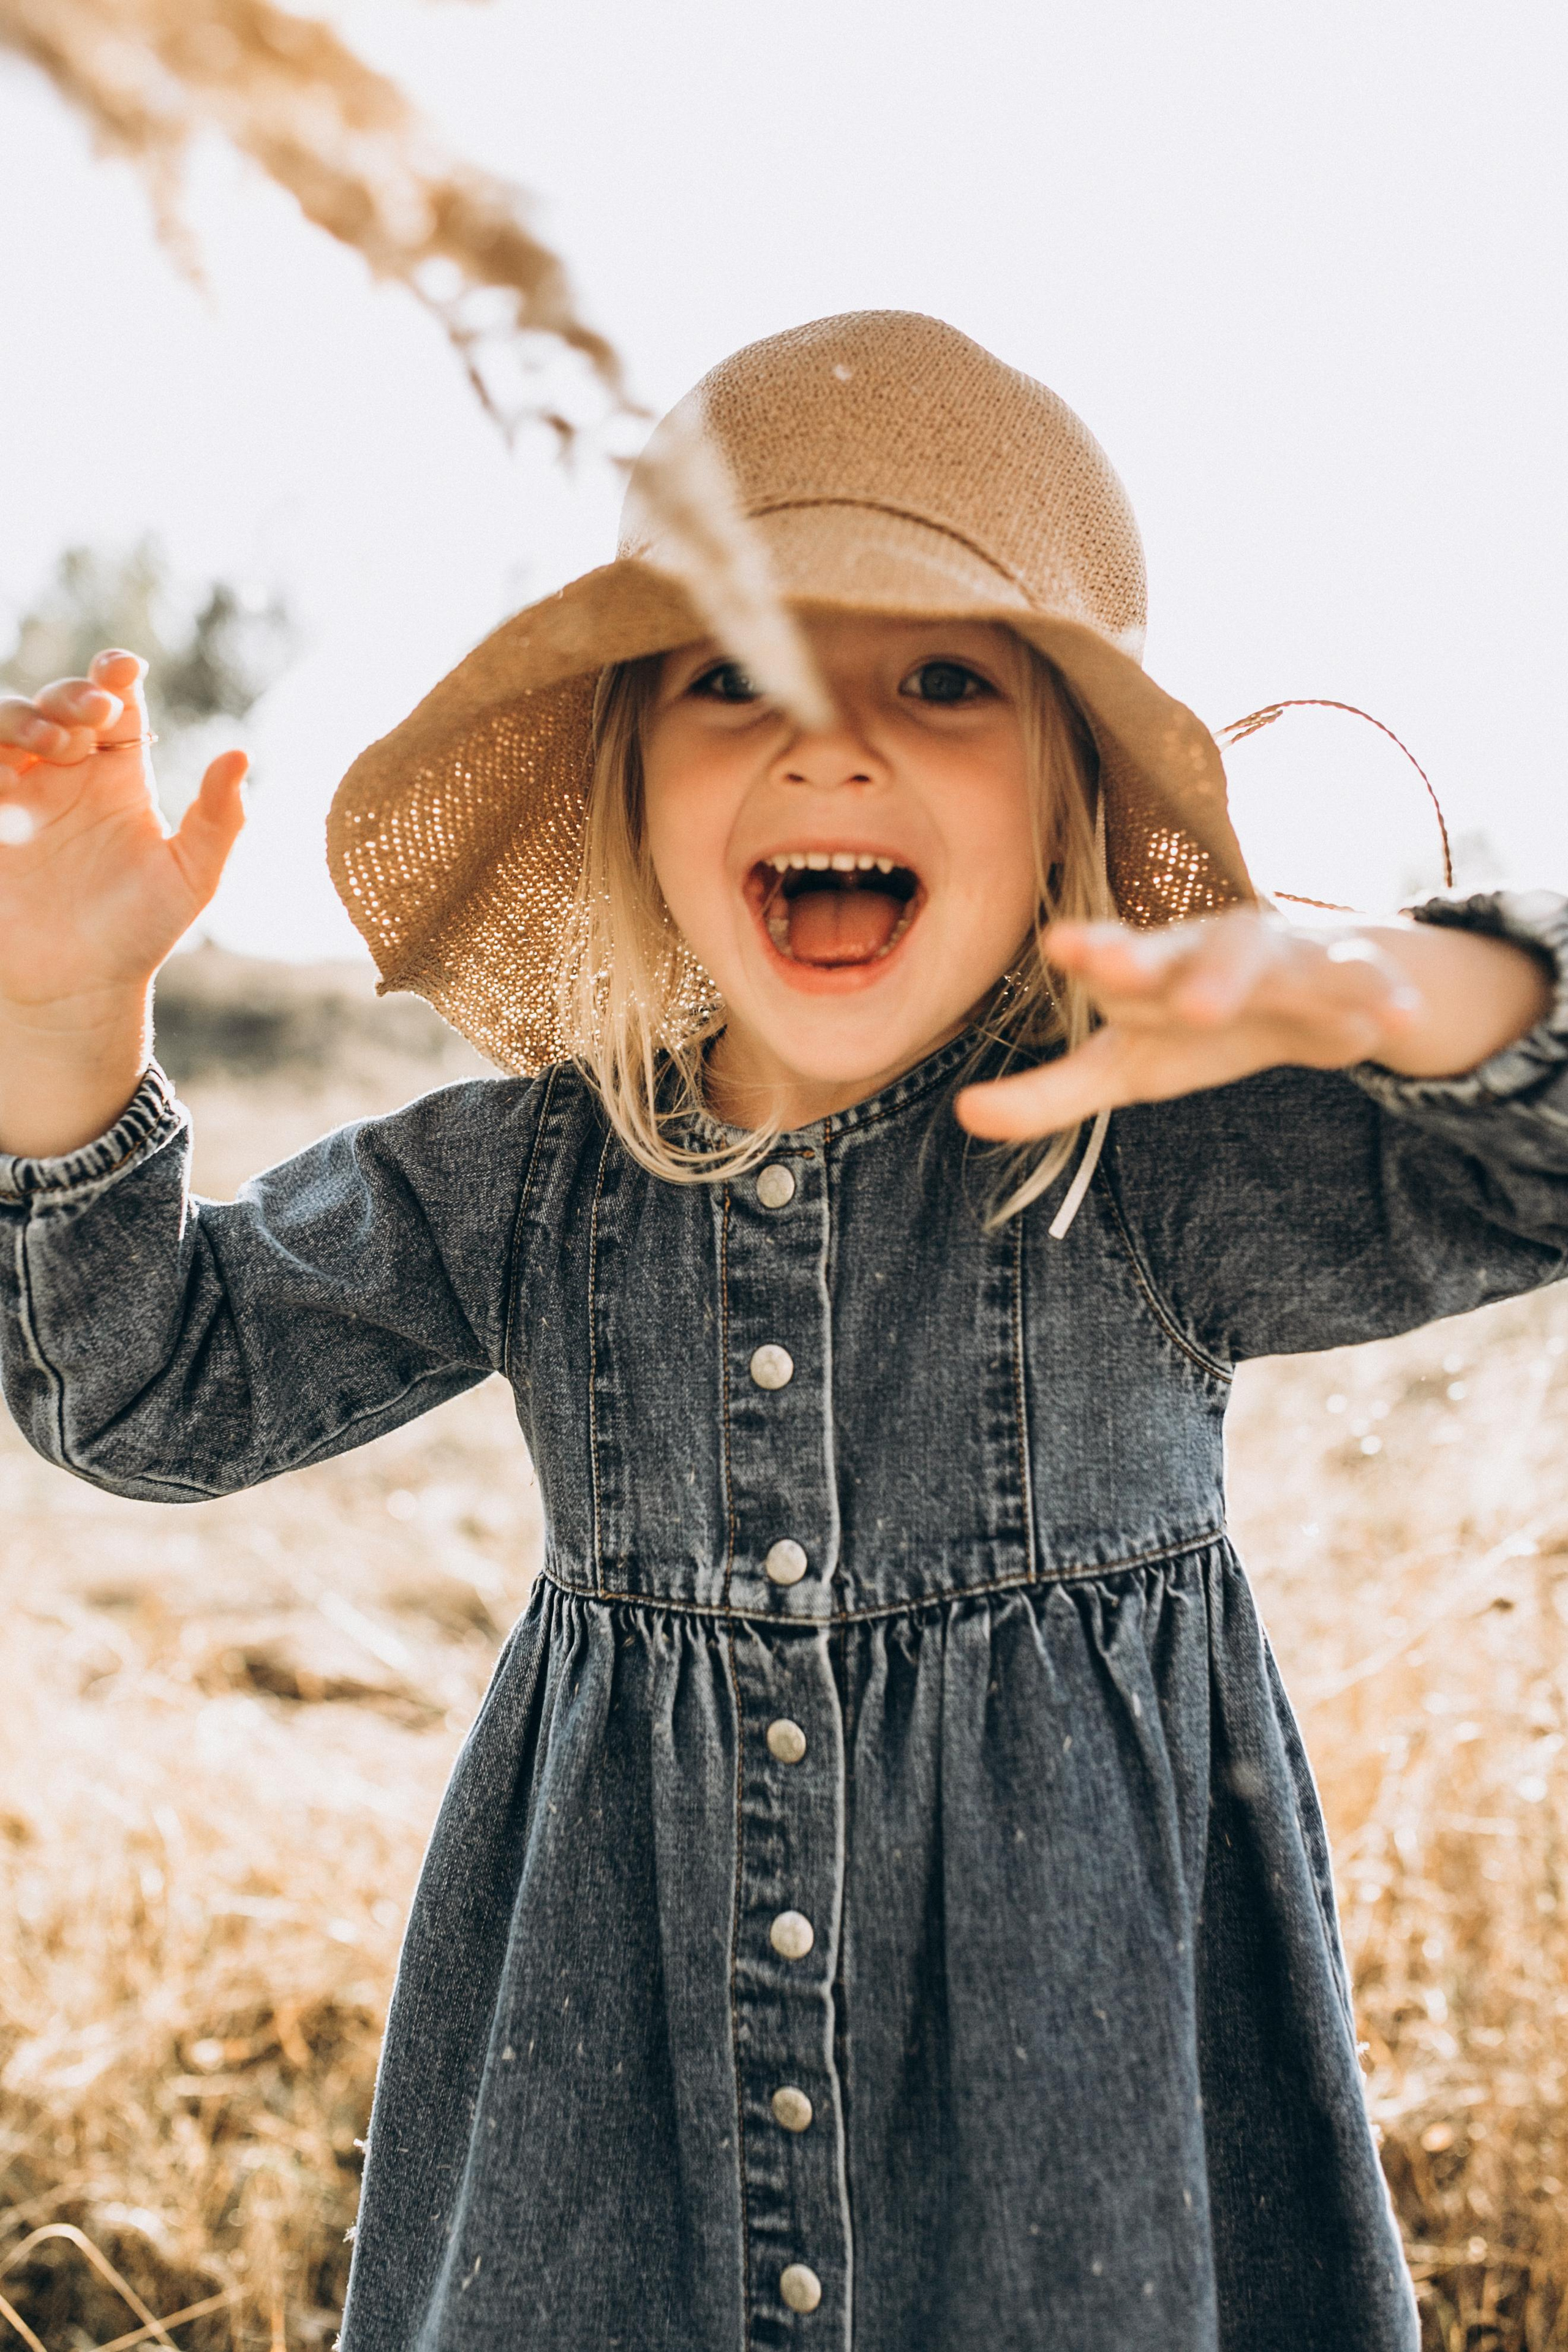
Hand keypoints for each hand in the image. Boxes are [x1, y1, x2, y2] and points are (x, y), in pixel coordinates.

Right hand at [0, 649, 246, 1016]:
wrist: (79, 987)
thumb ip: (220, 819)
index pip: (115, 703)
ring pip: (6, 722)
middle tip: (90, 722)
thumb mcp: (192, 877)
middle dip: (69, 695)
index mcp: (118, 775)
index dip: (114, 672)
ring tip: (52, 745)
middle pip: (57, 702)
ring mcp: (17, 794)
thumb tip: (241, 754)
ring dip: (23, 717)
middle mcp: (65, 775)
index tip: (123, 669)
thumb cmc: (141, 932)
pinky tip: (8, 775)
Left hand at [956, 908, 1548, 1139]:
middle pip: (1173, 949)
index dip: (1088, 950)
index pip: (1111, 956)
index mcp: (1149, 969)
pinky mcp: (1342, 976)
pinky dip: (1380, 994)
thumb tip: (963, 1116)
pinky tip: (1397, 1014)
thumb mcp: (1125, 1066)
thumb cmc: (1193, 1026)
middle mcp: (1204, 949)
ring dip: (1233, 976)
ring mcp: (1275, 956)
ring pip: (1257, 958)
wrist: (1310, 994)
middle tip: (1110, 969)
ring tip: (1209, 1006)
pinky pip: (1361, 982)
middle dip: (1145, 958)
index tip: (1059, 945)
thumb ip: (1050, 1094)